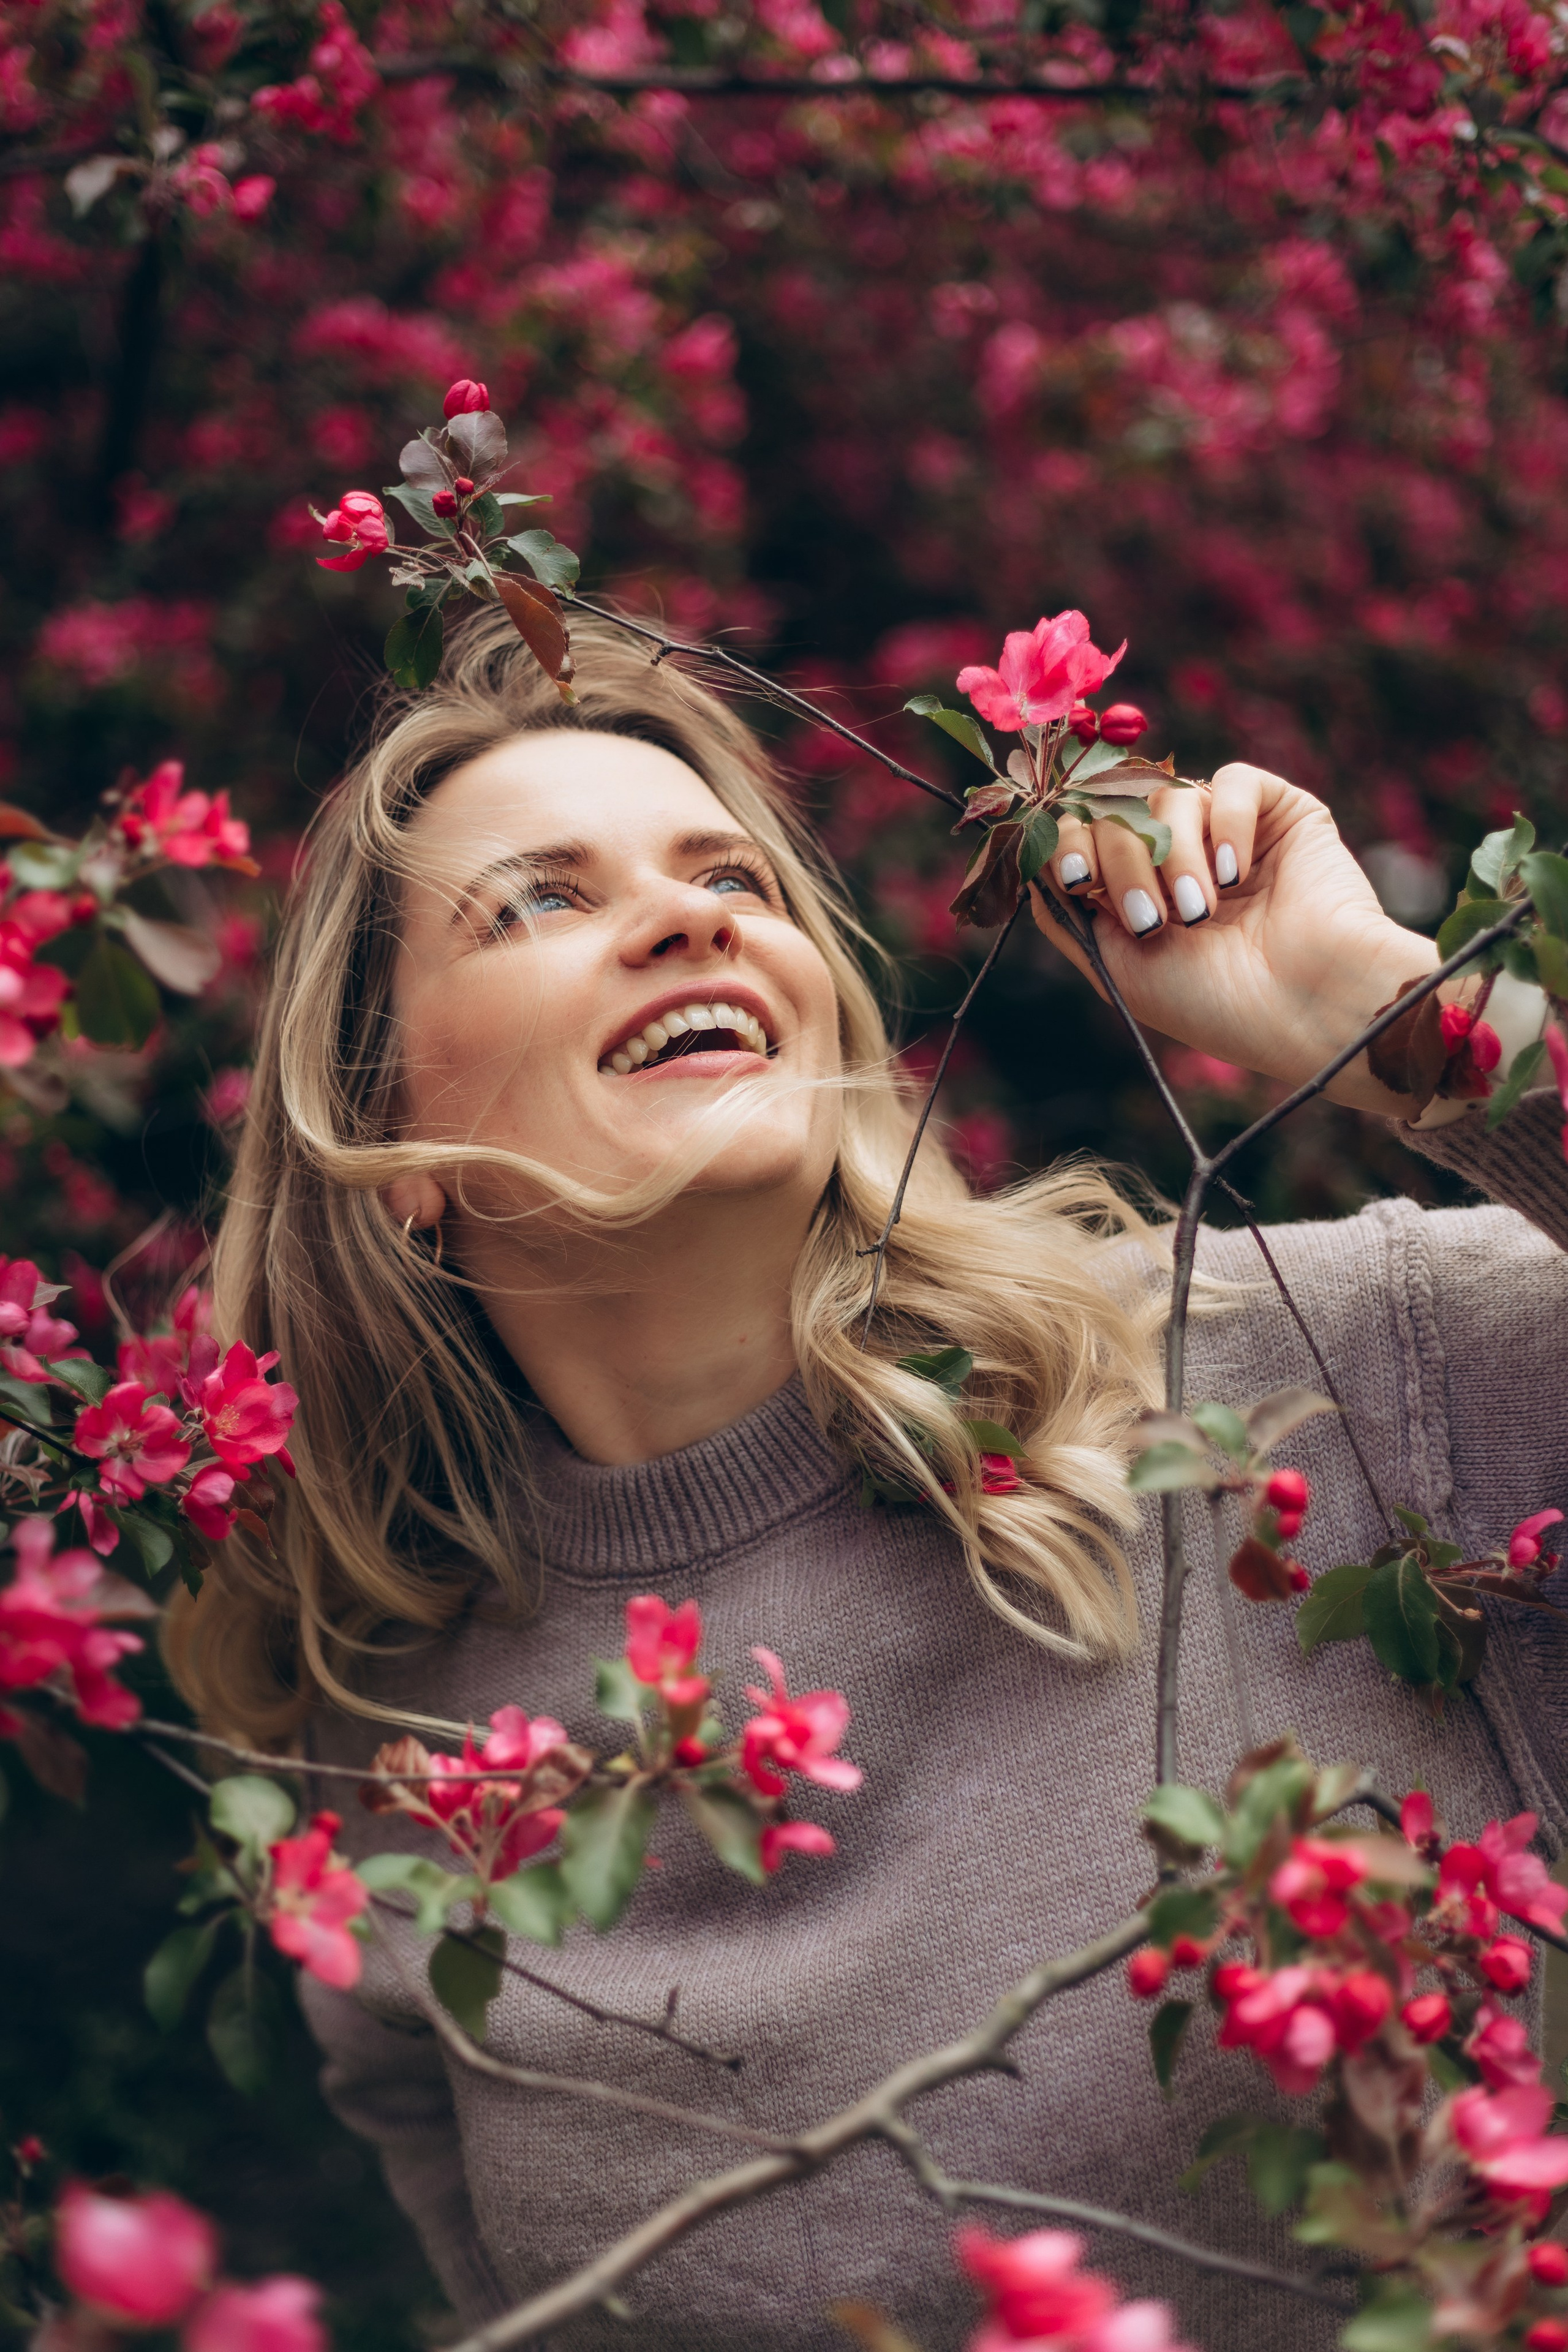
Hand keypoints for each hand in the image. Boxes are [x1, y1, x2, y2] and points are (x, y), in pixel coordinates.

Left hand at [1028, 762, 1440, 1114]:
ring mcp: (1228, 831)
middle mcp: (1179, 855)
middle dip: (1120, 860)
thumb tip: (1030, 860)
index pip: (1081, 833)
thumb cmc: (1215, 1005)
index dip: (1067, 842)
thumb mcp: (1118, 969)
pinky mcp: (1281, 813)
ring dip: (1174, 857)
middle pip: (1116, 809)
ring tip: (1201, 914)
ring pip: (1169, 796)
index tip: (1076, 879)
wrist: (1307, 1010)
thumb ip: (1069, 915)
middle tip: (1150, 919)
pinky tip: (1237, 874)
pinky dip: (1225, 822)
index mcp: (1137, 890)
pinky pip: (1233, 781)